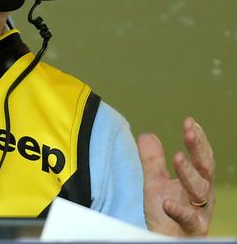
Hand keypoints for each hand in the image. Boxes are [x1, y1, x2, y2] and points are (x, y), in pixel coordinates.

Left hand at [138, 117, 214, 235]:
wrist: (166, 240)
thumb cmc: (165, 214)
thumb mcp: (156, 183)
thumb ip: (153, 161)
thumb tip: (147, 134)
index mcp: (197, 181)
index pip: (201, 157)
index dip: (198, 140)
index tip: (190, 121)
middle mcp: (202, 195)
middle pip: (205, 169)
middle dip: (198, 150)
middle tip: (189, 132)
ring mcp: (199, 213)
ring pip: (200, 192)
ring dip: (189, 174)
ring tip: (178, 157)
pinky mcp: (191, 230)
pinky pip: (188, 220)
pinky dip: (178, 211)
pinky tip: (166, 202)